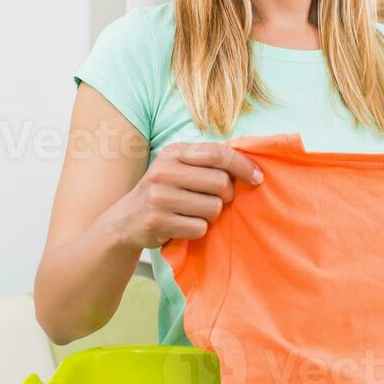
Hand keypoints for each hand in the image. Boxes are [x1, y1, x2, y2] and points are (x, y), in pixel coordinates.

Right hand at [111, 140, 264, 248]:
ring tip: (194, 213)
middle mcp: (164, 171)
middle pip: (220, 182)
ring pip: (212, 208)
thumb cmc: (163, 193)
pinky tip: (182, 226)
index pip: (217, 154)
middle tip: (218, 200)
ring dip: (211, 215)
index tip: (258, 178)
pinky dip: (197, 230)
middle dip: (227, 195)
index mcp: (173, 153)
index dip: (243, 166)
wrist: (125, 221)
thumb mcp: (177, 168)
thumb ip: (206, 163)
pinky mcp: (157, 221)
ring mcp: (159, 197)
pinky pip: (199, 228)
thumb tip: (251, 167)